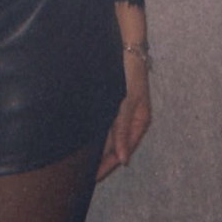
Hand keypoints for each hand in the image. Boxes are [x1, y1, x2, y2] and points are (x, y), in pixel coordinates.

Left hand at [96, 45, 151, 179]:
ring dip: (98, 147)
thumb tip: (123, 159)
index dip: (109, 164)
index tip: (94, 177)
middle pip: (116, 144)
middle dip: (102, 159)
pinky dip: (96, 132)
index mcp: (140, 121)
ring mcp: (122, 109)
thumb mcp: (127, 101)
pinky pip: (104, 123)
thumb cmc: (130, 71)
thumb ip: (123, 129)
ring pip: (108, 134)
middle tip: (83, 175)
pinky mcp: (112, 100)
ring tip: (81, 160)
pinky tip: (84, 138)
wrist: (125, 43)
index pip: (123, 150)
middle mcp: (132, 118)